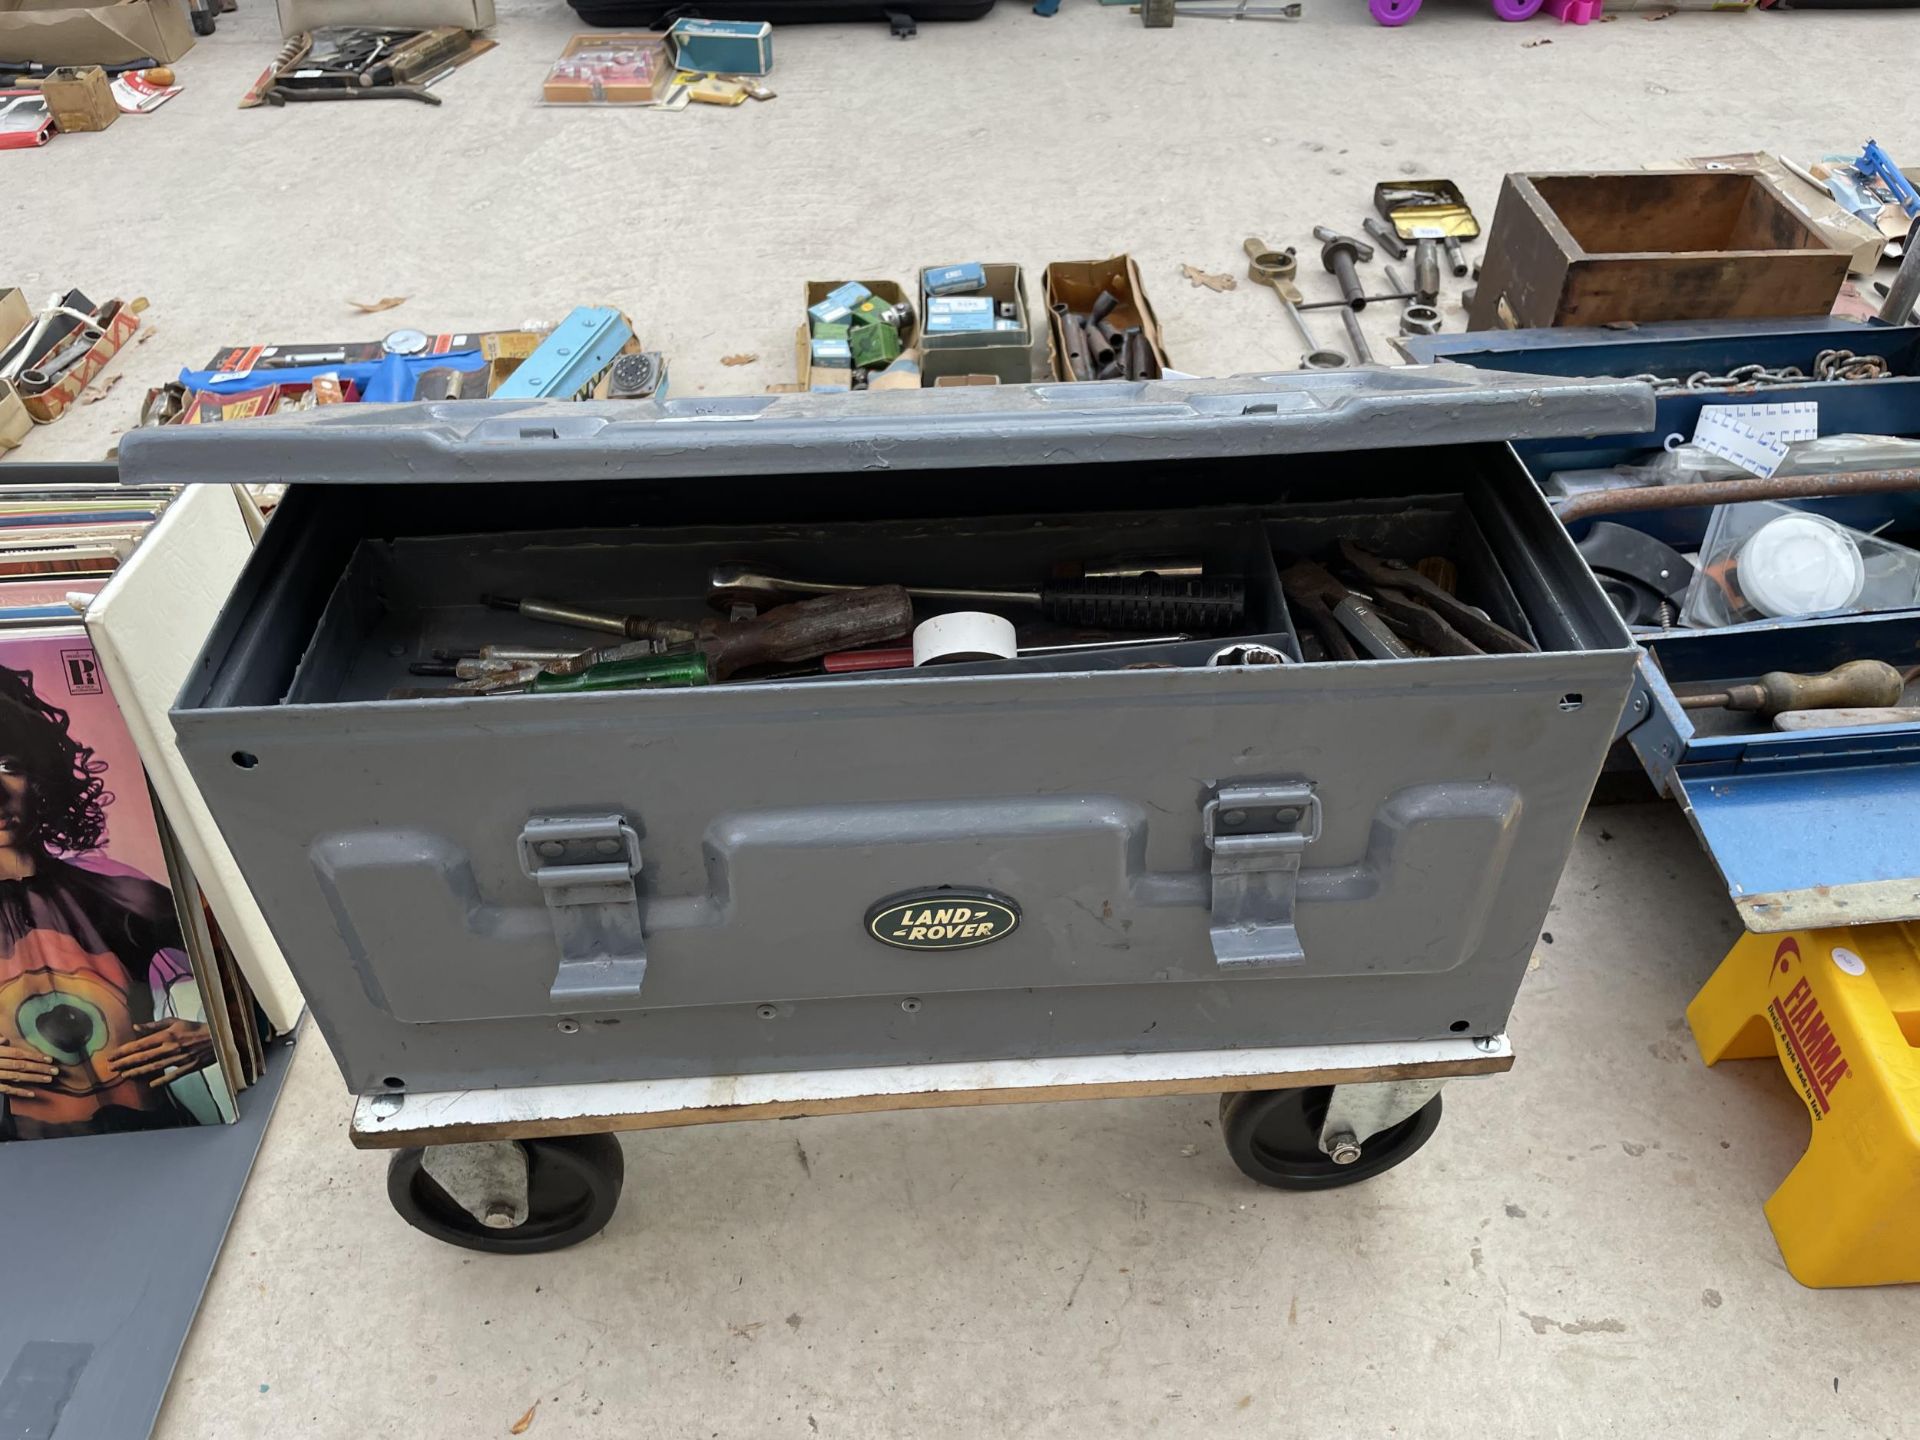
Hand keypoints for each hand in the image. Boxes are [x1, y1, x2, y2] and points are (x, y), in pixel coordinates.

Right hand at [0, 1037, 59, 1097]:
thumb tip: (5, 1039)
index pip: (18, 1054)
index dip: (34, 1056)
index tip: (49, 1059)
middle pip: (21, 1066)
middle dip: (39, 1068)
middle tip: (55, 1070)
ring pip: (17, 1077)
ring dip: (34, 1078)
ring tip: (49, 1079)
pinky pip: (7, 1090)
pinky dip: (19, 1092)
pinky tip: (32, 1094)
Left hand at [100, 1019, 216, 1088]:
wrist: (219, 1037)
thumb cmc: (195, 1028)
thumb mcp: (175, 1021)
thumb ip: (154, 1025)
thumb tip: (135, 1028)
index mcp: (167, 1035)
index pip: (140, 1044)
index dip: (124, 1051)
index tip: (111, 1056)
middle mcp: (171, 1048)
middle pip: (143, 1057)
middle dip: (124, 1063)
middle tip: (111, 1068)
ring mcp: (179, 1059)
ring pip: (154, 1068)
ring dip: (137, 1072)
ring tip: (124, 1076)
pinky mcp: (189, 1067)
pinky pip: (172, 1076)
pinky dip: (161, 1081)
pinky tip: (150, 1085)